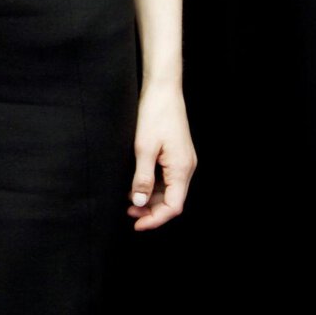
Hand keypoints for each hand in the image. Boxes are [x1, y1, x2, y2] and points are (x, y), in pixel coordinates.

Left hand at [127, 81, 195, 230]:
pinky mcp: (177, 154)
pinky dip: (153, 186)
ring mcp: (184, 160)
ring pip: (169, 190)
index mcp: (182, 168)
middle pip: (172, 200)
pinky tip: (136, 185)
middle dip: (151, 211)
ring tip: (129, 201)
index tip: (137, 225)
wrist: (163, 89)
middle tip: (128, 214)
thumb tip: (138, 203)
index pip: (173, 206)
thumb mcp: (143, 148)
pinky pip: (167, 179)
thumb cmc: (154, 114)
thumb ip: (142, 178)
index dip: (155, 219)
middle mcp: (187, 167)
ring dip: (150, 199)